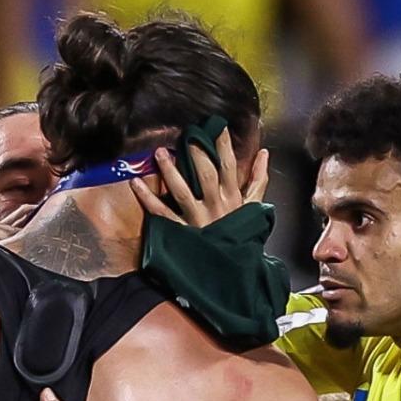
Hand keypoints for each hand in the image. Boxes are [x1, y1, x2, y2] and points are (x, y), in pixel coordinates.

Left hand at [131, 125, 268, 228]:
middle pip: (205, 174)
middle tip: (187, 135)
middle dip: (196, 153)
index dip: (223, 146)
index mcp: (231, 199)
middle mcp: (214, 207)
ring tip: (159, 153)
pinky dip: (148, 199)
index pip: (228, 166)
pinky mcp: (182, 232)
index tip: (217, 127)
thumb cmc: (242, 237)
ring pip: (182, 191)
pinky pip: (162, 214)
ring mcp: (196, 220)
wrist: (233, 272)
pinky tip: (136, 183)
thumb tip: (264, 153)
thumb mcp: (254, 209)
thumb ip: (258, 180)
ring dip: (170, 171)